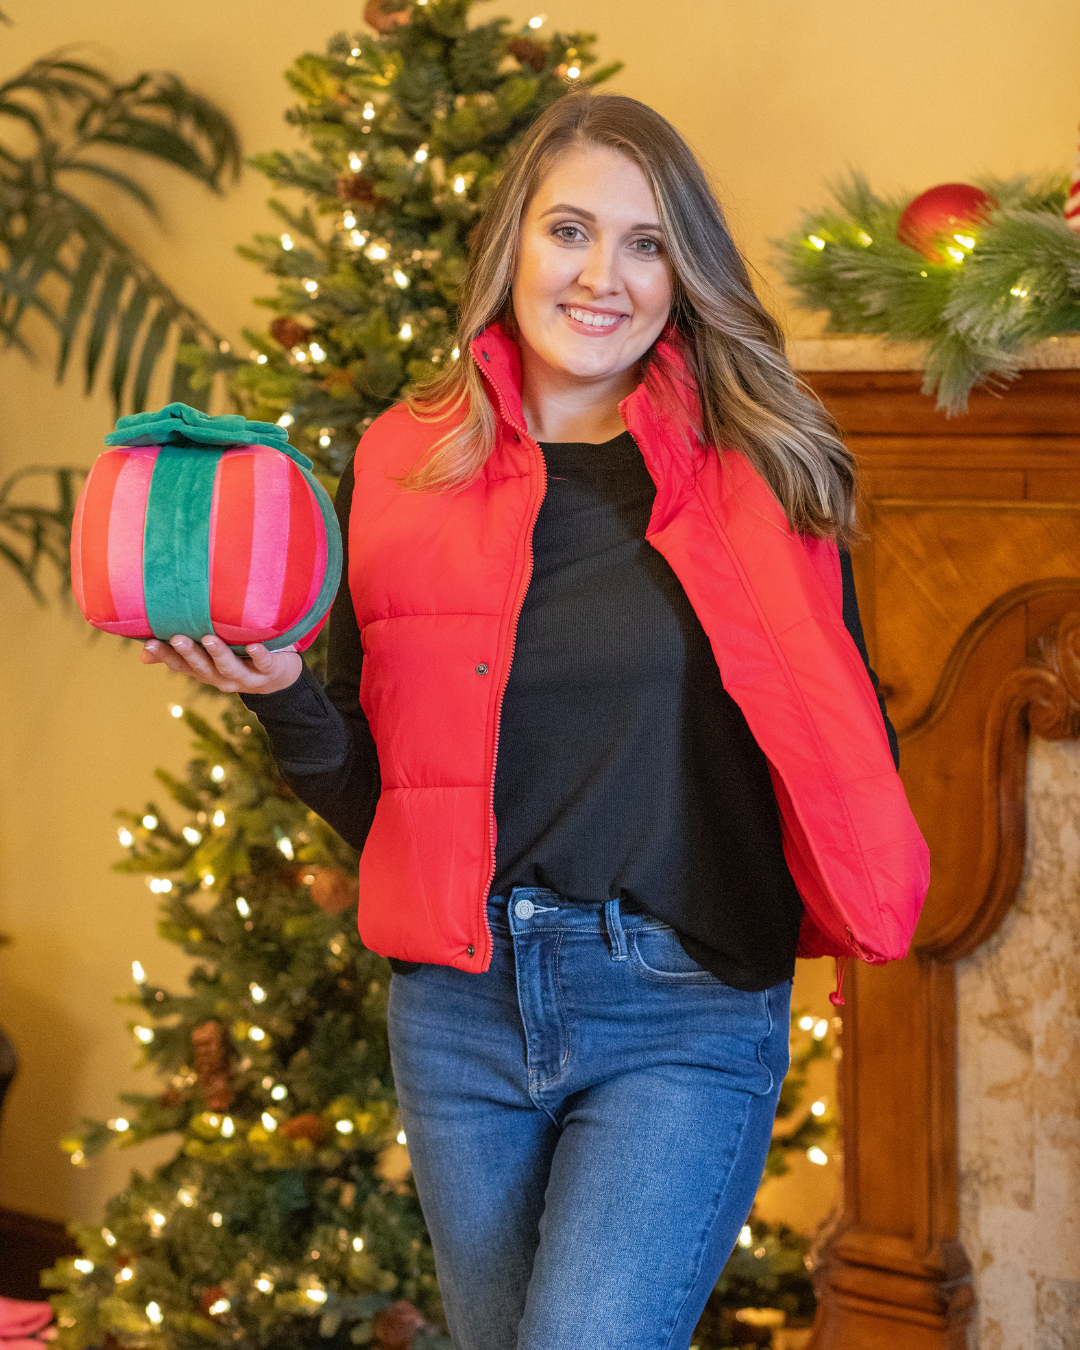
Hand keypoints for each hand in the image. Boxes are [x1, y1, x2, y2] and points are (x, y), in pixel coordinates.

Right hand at [140, 633, 302, 694]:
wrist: (279, 678)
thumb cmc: (238, 657)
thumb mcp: (209, 656)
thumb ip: (180, 652)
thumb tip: (142, 652)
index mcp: (205, 671)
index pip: (180, 665)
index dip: (164, 656)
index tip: (149, 643)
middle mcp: (221, 677)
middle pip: (202, 667)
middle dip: (189, 653)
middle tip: (176, 638)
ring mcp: (246, 677)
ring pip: (229, 667)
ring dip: (219, 654)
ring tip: (209, 639)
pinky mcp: (269, 671)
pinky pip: (263, 664)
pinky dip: (258, 655)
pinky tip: (253, 646)